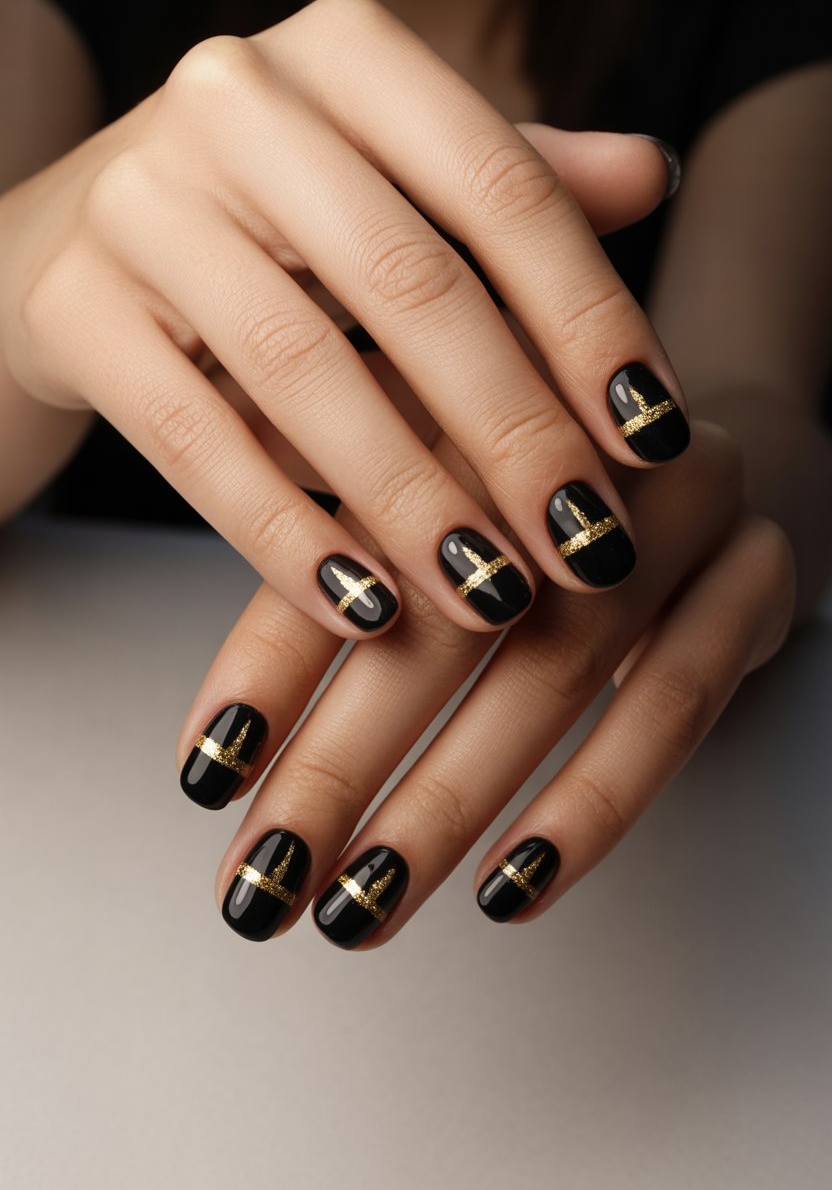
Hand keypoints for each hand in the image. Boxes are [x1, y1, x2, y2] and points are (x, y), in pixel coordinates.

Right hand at [0, 0, 685, 640]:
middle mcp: (234, 101)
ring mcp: (139, 201)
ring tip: (494, 596)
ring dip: (413, 502)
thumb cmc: (275, 222)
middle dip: (516, 434)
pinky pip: (194, 441)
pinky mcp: (73, 309)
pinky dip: (287, 535)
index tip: (655, 439)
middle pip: (412, 285)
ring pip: (305, 368)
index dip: (590, 320)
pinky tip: (367, 608)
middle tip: (590, 549)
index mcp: (344, 55)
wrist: (80, 242)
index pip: (502, 188)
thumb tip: (648, 174)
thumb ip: (511, 184)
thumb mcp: (394, 186)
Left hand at [174, 419, 793, 941]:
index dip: (270, 664)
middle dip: (340, 764)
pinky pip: (680, 699)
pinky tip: (513, 885)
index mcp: (466, 404)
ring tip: (365, 905)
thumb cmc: (523, 500)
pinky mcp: (756, 574)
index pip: (344, 536)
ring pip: (555, 667)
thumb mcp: (424, 519)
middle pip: (442, 612)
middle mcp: (571, 444)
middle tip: (265, 879)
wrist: (695, 451)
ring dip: (449, 803)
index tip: (207, 777)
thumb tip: (220, 750)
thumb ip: (330, 592)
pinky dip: (594, 801)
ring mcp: (676, 505)